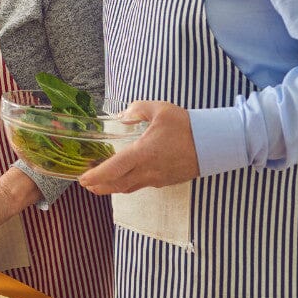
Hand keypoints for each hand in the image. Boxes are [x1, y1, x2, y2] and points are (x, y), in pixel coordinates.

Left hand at [78, 101, 199, 194]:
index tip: (82, 179)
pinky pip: (142, 185)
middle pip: (117, 185)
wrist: (215, 144)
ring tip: (101, 183)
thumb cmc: (187, 126)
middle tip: (86, 184)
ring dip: (113, 187)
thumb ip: (137, 110)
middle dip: (99, 186)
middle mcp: (148, 171)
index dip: (95, 176)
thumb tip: (122, 116)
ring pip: (129, 187)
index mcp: (142, 154)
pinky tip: (126, 177)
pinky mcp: (167, 181)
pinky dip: (129, 184)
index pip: (112, 170)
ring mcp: (158, 178)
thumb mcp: (160, 110)